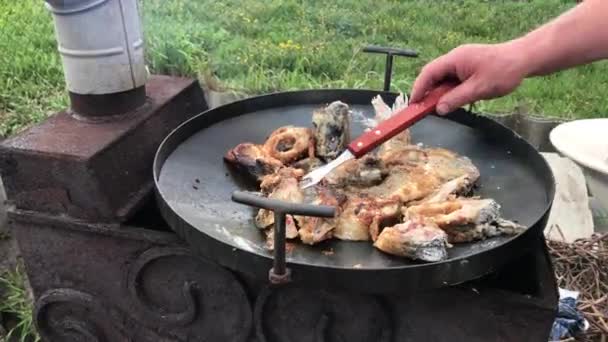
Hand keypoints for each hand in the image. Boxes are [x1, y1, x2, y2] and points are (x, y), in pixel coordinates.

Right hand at [410, 42, 528, 114]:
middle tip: (423, 110)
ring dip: (440, 93)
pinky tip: (454, 101)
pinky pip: (453, 79)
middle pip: (433, 76)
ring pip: (443, 79)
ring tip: (439, 108)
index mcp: (455, 59)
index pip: (428, 73)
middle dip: (427, 93)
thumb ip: (456, 99)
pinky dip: (450, 91)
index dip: (418, 89)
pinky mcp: (468, 67)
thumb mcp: (478, 89)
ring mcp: (462, 62)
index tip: (413, 105)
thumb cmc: (503, 71)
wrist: (524, 59)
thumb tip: (438, 109)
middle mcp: (455, 58)